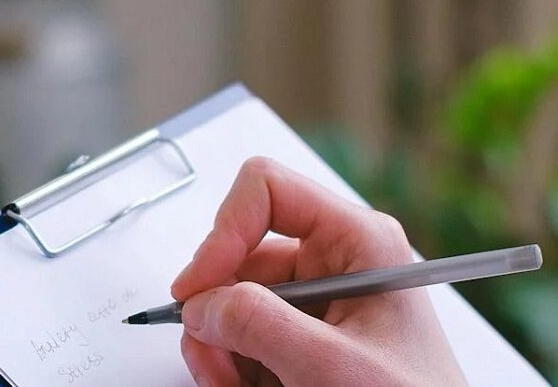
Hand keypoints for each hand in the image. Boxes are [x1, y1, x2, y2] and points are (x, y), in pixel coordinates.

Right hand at [170, 157, 467, 386]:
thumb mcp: (329, 365)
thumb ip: (259, 325)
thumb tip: (203, 303)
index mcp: (358, 241)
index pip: (267, 190)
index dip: (223, 232)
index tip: (199, 288)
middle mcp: (336, 261)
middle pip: (239, 256)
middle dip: (217, 312)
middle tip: (216, 365)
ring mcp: (318, 301)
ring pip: (233, 302)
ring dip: (220, 347)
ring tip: (235, 385)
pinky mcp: (306, 337)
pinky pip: (245, 336)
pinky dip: (233, 365)